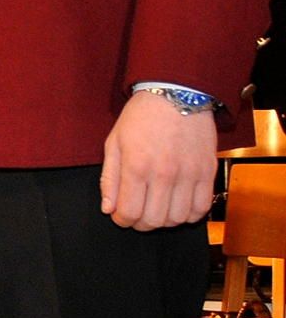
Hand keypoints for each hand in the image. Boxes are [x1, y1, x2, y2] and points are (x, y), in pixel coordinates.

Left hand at [100, 91, 216, 230]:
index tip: (121, 215)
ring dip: (165, 220)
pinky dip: (189, 214)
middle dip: (141, 223)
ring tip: (158, 209)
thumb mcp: (114, 143)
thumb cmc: (141, 117)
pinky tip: (179, 205)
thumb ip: (109, 179)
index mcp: (136, 166)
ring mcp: (189, 174)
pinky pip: (202, 208)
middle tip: (138, 214)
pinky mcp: (208, 172)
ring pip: (178, 218)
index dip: (122, 220)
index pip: (129, 212)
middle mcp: (164, 174)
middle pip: (154, 220)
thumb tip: (108, 209)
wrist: (177, 94)